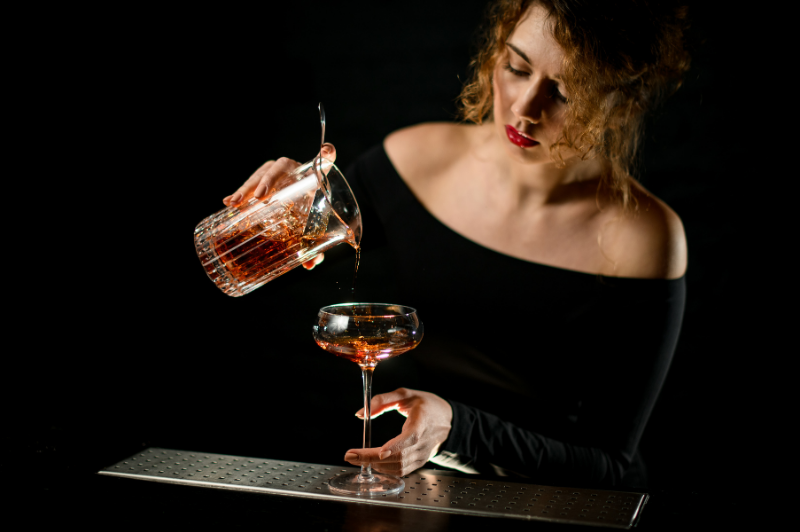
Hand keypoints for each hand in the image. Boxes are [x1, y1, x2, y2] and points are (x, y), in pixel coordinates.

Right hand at [222, 143, 335, 270]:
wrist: (301, 208)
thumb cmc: (310, 217)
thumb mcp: (313, 231)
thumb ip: (316, 245)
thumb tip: (310, 263)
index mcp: (313, 177)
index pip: (323, 160)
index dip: (327, 155)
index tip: (328, 152)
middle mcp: (294, 170)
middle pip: (279, 168)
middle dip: (267, 180)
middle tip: (259, 197)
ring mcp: (276, 173)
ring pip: (261, 174)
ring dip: (247, 187)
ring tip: (235, 203)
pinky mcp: (262, 180)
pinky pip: (251, 182)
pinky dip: (239, 192)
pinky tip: (227, 202)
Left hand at [344, 388, 452, 476]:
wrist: (449, 420)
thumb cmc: (427, 405)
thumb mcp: (405, 394)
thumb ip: (382, 400)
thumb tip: (361, 413)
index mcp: (422, 422)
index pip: (410, 437)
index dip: (395, 446)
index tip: (380, 452)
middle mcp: (423, 442)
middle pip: (399, 457)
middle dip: (371, 458)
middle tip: (350, 455)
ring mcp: (422, 455)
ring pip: (399, 467)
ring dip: (375, 465)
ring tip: (357, 458)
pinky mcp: (420, 462)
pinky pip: (402, 471)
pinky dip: (385, 469)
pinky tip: (372, 463)